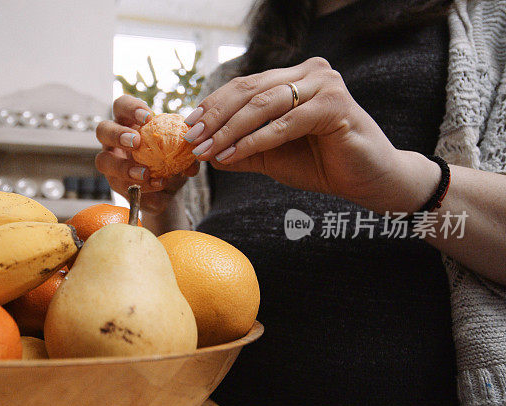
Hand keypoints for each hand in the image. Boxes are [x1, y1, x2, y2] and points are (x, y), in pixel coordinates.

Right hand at [95, 95, 198, 214]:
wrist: (169, 188)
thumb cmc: (171, 159)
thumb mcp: (182, 151)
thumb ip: (187, 149)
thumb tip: (193, 152)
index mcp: (128, 122)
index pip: (121, 106)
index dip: (130, 108)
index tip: (148, 117)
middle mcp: (114, 140)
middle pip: (102, 129)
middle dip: (117, 134)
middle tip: (136, 142)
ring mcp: (111, 163)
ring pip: (102, 161)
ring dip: (123, 167)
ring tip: (145, 173)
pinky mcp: (115, 184)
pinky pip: (120, 185)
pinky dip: (140, 186)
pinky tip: (157, 185)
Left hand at [183, 57, 435, 212]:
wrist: (368, 181)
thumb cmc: (321, 164)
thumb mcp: (271, 156)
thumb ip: (239, 149)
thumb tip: (201, 151)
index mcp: (295, 77)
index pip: (244, 85)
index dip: (213, 105)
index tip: (188, 126)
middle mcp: (310, 73)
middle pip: (249, 90)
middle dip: (216, 117)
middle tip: (192, 139)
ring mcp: (325, 85)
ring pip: (263, 104)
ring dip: (229, 130)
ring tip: (207, 150)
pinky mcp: (335, 105)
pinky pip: (284, 123)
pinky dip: (254, 140)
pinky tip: (232, 155)